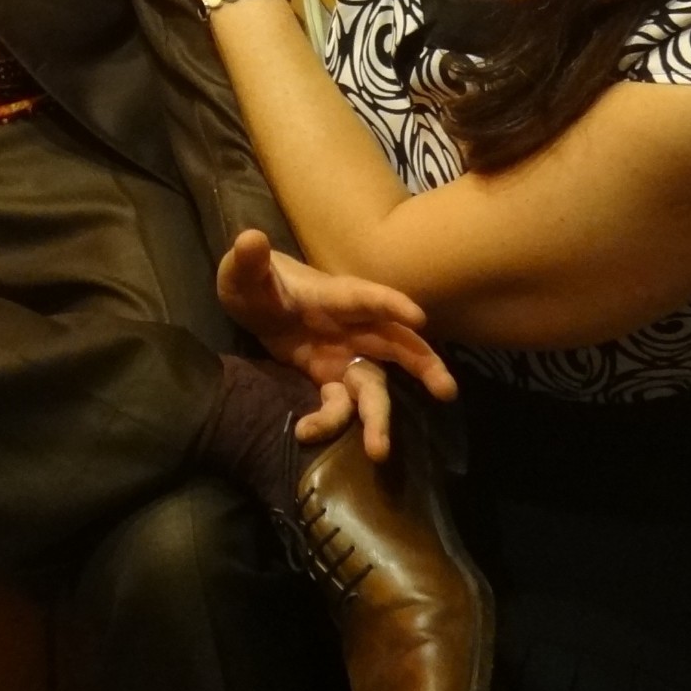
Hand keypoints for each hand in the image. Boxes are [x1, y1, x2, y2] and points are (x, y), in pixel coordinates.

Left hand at [218, 231, 456, 459]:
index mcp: (335, 296)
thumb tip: (250, 239)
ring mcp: (345, 356)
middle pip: (396, 345)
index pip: (366, 297)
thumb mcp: (243, 272)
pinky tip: (305, 432)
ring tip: (379, 451)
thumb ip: (247, 261)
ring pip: (374, 387)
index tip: (419, 317)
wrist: (254, 305)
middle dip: (423, 365)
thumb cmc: (256, 281)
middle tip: (447, 391)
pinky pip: (339, 405)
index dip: (392, 304)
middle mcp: (352, 327)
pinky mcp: (331, 379)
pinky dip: (328, 421)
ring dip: (378, 418)